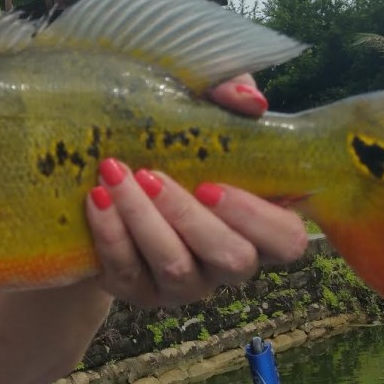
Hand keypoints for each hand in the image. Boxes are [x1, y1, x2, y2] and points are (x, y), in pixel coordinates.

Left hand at [83, 75, 307, 307]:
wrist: (106, 176)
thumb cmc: (171, 138)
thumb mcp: (199, 104)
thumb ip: (229, 92)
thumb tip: (250, 101)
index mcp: (259, 223)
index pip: (286, 239)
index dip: (256, 218)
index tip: (211, 184)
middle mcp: (228, 261)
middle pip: (232, 259)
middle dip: (188, 216)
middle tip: (150, 174)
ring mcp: (186, 283)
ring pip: (176, 267)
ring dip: (142, 219)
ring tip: (113, 174)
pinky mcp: (139, 290)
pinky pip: (128, 273)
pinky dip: (110, 234)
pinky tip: (97, 197)